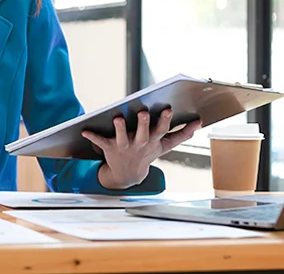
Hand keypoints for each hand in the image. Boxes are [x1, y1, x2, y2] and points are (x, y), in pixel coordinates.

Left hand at [81, 109, 200, 189]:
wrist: (128, 175)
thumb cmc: (147, 153)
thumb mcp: (165, 145)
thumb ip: (181, 134)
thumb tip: (199, 122)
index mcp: (153, 141)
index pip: (162, 130)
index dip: (165, 120)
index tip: (168, 109)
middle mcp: (140, 144)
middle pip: (144, 133)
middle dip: (145, 124)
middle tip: (145, 112)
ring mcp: (125, 146)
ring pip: (122, 137)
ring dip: (120, 128)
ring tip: (117, 118)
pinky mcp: (110, 148)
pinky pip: (100, 142)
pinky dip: (91, 136)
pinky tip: (84, 130)